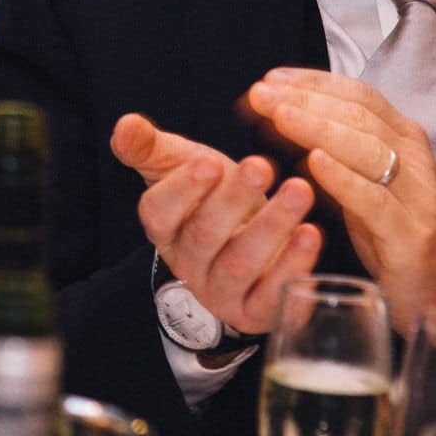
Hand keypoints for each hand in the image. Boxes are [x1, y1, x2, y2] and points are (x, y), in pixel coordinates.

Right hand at [111, 112, 321, 335]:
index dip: (183, 190)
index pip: (159, 212)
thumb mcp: (178, 165)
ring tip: (300, 191)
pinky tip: (311, 233)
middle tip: (261, 166)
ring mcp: (221, 292)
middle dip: (233, 200)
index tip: (211, 163)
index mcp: (164, 227)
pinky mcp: (258, 311)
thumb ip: (149, 145)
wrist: (249, 241)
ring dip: (272, 226)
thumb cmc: (212, 194)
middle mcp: (188, 264)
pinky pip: (273, 294)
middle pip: (204, 235)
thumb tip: (124, 123)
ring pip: (241, 263)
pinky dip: (294, 265)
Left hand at [245, 68, 435, 336]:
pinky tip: (313, 162)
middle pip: (357, 116)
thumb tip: (272, 112)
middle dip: (305, 100)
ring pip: (366, 149)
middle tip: (260, 93)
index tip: (269, 78)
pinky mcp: (410, 234)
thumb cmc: (388, 228)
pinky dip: (342, 177)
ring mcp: (416, 195)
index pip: (358, 95)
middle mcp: (413, 158)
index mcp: (401, 138)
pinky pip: (373, 200)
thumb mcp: (356, 180)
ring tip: (278, 115)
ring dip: (317, 128)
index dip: (313, 83)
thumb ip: (325, 146)